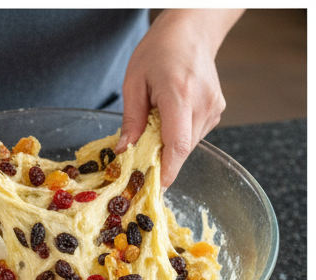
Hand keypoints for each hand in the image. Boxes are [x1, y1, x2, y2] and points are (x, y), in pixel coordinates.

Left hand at [118, 9, 243, 187]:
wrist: (192, 30)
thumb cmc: (160, 51)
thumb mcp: (134, 82)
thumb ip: (131, 120)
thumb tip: (124, 152)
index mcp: (180, 95)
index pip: (177, 145)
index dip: (165, 172)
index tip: (151, 189)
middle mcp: (202, 104)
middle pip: (181, 151)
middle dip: (159, 164)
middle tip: (137, 172)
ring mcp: (213, 108)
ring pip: (187, 147)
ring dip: (167, 151)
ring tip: (150, 137)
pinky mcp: (216, 111)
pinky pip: (193, 137)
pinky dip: (176, 139)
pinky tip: (166, 125)